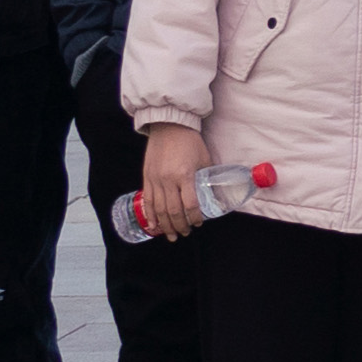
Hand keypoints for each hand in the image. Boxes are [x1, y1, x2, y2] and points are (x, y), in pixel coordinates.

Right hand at [141, 125, 217, 239]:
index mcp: (185, 175)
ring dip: (165, 225)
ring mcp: (155, 179)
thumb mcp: (204, 159)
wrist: (169, 126)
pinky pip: (148, 201)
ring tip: (171, 235)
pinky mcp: (146, 177)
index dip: (194, 218)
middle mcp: (168, 180)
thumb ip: (207, 177)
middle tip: (185, 233)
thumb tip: (215, 193)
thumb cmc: (190, 141)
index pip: (190, 204)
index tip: (198, 223)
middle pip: (173, 211)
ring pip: (159, 209)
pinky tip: (154, 225)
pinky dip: (151, 215)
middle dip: (180, 226)